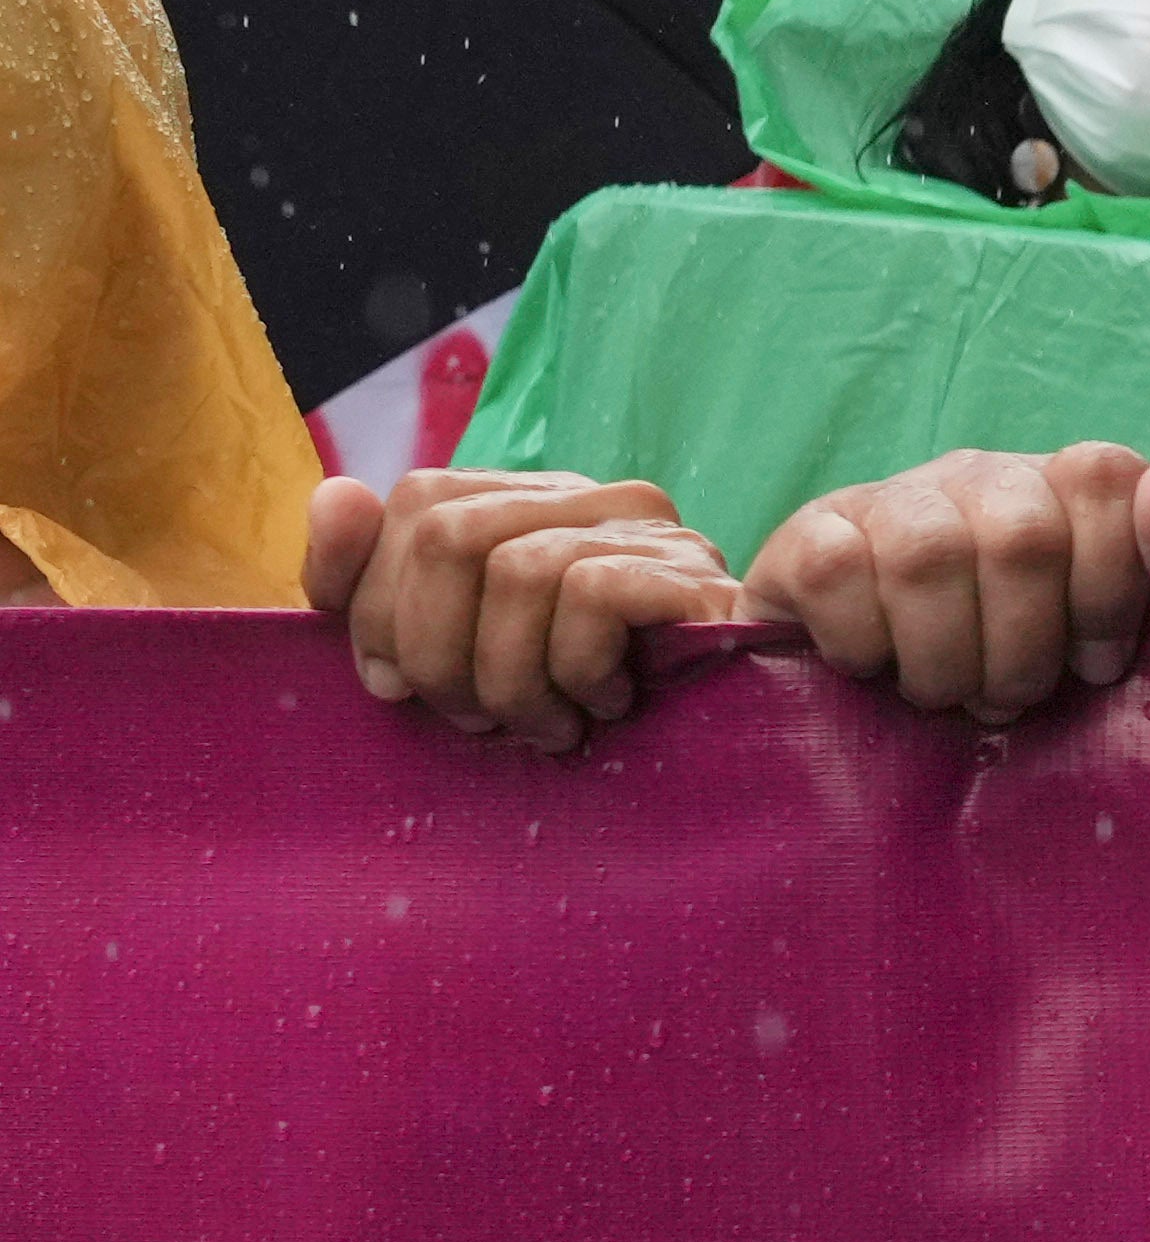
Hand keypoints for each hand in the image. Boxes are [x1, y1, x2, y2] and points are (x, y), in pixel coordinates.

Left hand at [306, 468, 739, 754]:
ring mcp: (645, 527)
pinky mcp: (688, 570)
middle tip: (470, 721)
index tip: (394, 684)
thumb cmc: (570, 704)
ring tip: (540, 726)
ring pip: (514, 571)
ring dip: (507, 679)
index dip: (378, 601)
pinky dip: (573, 669)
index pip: (418, 499)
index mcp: (527, 501)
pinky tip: (601, 706)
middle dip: (433, 650)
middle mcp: (587, 494)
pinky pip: (588, 596)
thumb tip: (334, 494)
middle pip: (449, 533)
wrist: (723, 747)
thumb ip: (378, 578)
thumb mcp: (453, 650)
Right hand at [743, 443, 1149, 725]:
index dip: (1108, 592)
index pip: (1108, 477)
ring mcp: (894, 500)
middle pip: (1022, 534)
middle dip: (1026, 650)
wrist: (908, 727)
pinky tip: (874, 668)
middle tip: (1015, 698)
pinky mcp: (808, 538)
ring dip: (946, 659)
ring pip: (927, 553)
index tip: (1097, 666)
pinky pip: (831, 565)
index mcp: (1072, 488)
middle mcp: (985, 477)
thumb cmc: (1055, 674)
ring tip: (948, 694)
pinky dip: (861, 640)